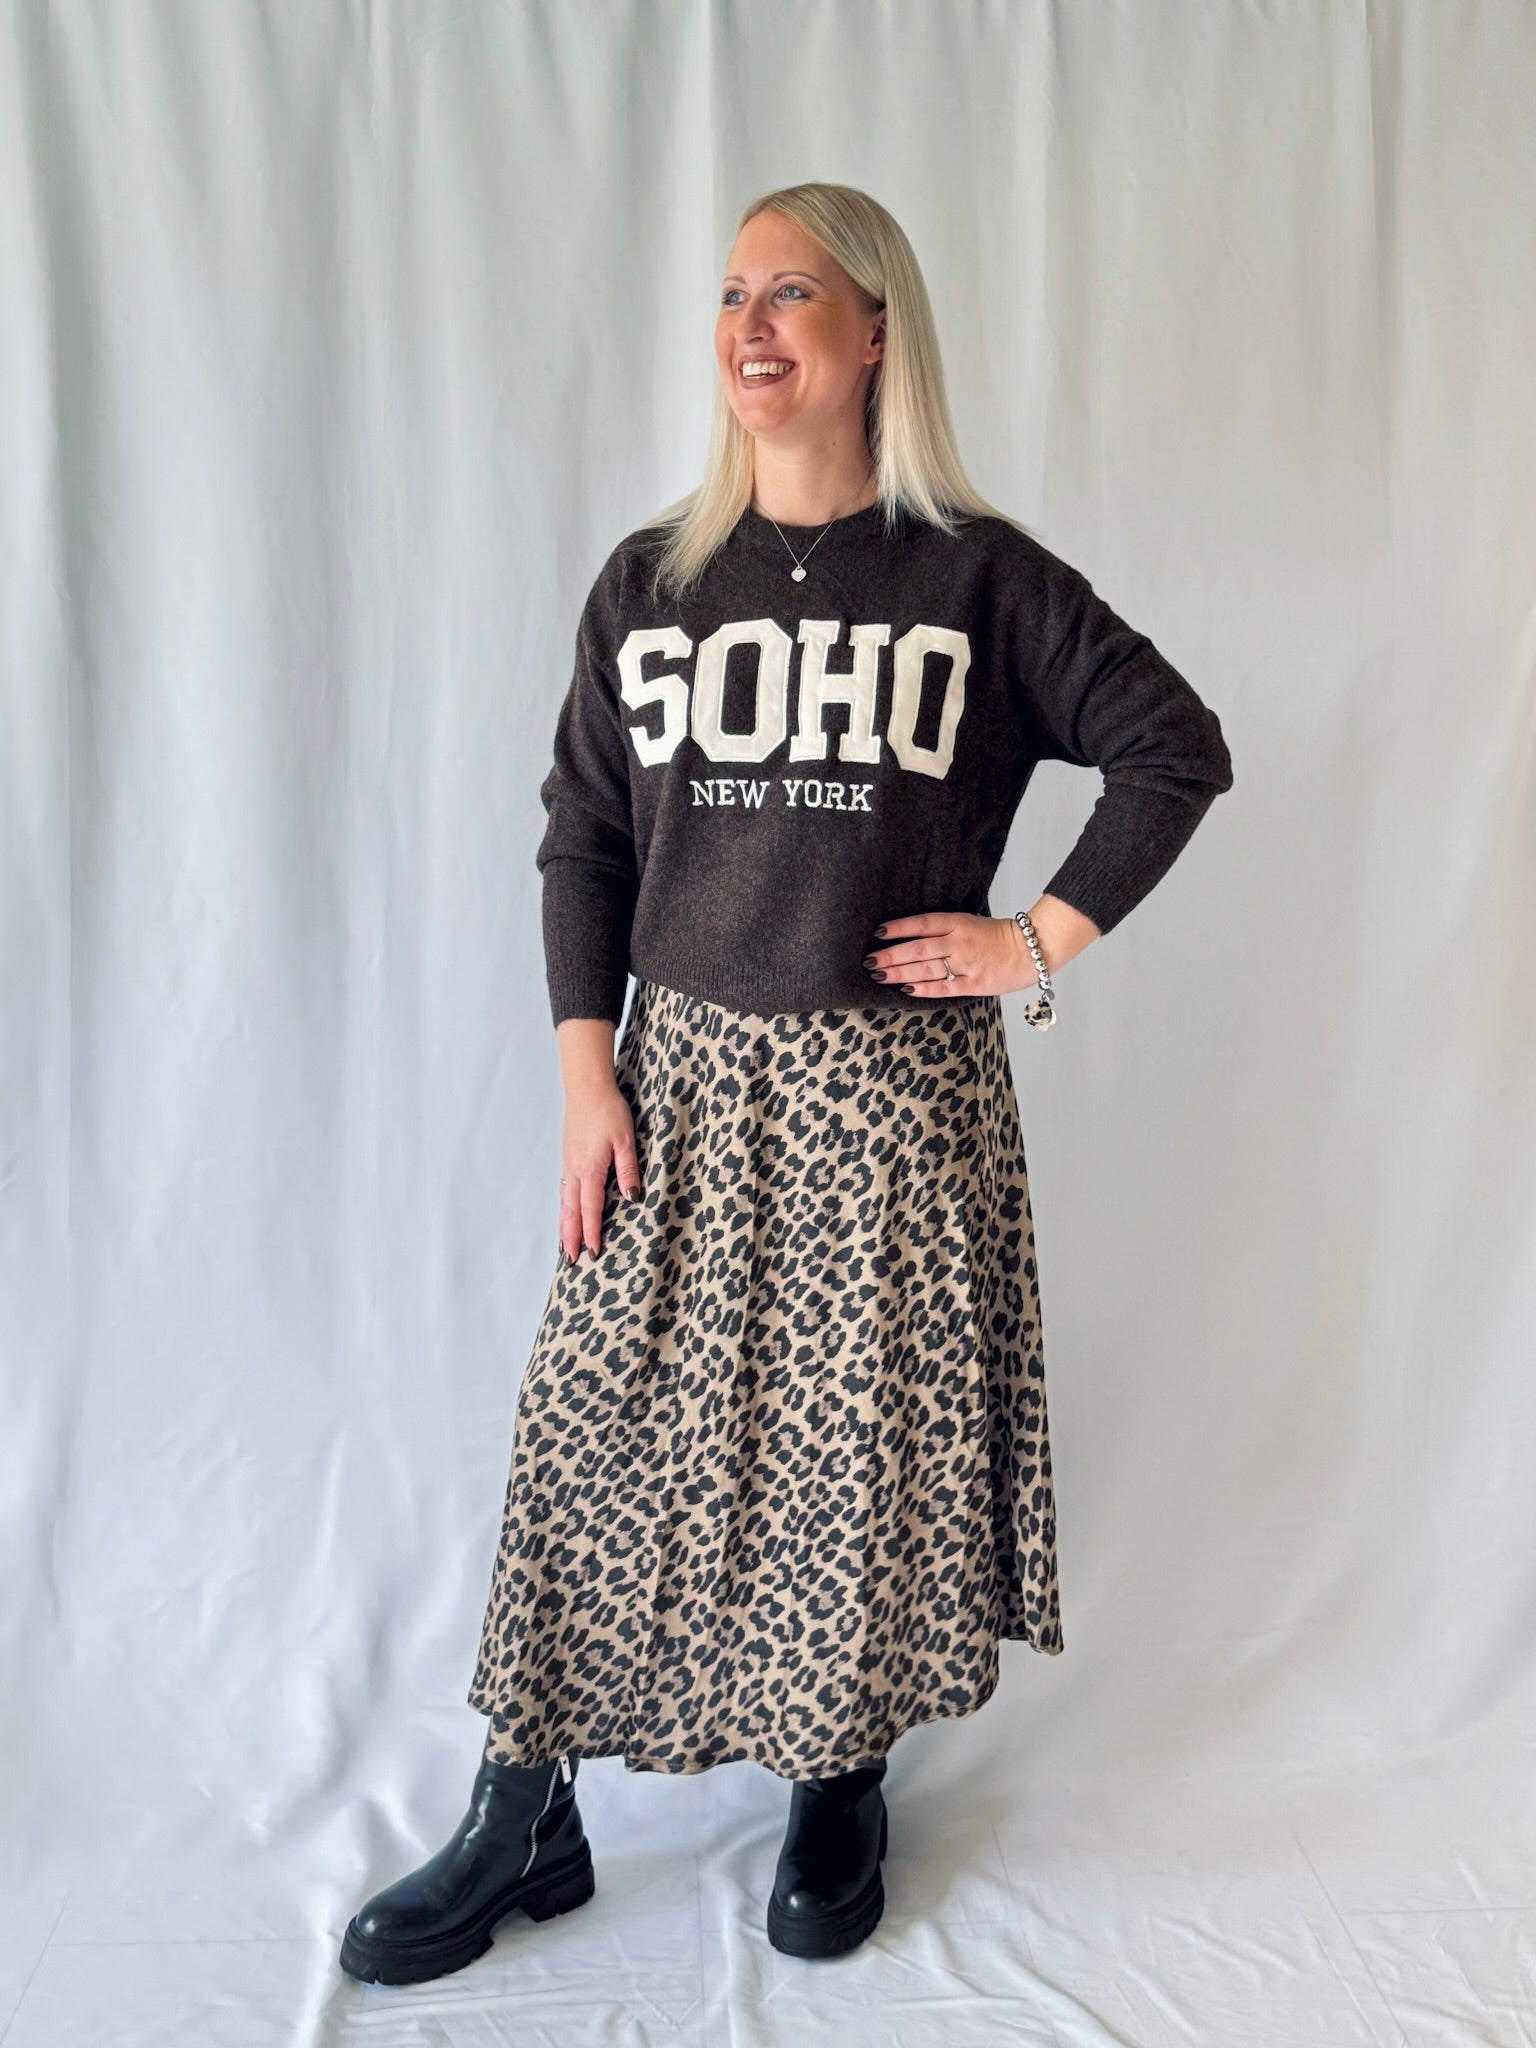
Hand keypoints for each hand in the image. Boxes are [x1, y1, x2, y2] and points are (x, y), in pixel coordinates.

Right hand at [557, 1079, 641, 1263]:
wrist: (586, 1087)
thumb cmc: (608, 1110)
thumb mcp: (625, 1140)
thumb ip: (628, 1170)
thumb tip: (631, 1198)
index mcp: (590, 1169)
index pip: (590, 1208)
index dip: (591, 1232)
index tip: (592, 1253)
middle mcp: (575, 1171)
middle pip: (571, 1212)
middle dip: (570, 1238)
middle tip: (570, 1262)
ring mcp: (568, 1164)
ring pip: (565, 1203)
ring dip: (564, 1226)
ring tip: (563, 1246)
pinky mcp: (568, 1157)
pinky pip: (564, 1190)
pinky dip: (564, 1208)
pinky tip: (566, 1213)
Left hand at [863, 897, 1099, 997]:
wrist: (1031, 950)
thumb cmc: (997, 935)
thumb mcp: (970, 921)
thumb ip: (943, 928)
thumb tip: (910, 934)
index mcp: (959, 922)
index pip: (923, 923)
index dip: (899, 928)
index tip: (878, 932)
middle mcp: (960, 943)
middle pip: (918, 949)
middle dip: (890, 955)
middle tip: (870, 961)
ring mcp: (966, 965)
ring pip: (926, 969)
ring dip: (900, 972)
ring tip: (880, 975)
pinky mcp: (974, 985)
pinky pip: (943, 988)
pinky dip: (923, 989)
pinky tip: (906, 988)